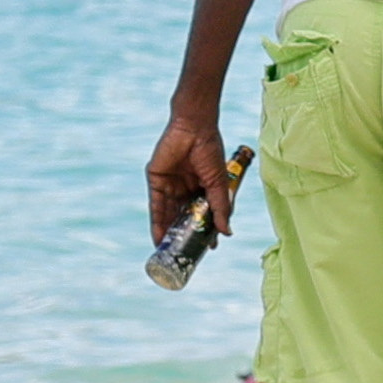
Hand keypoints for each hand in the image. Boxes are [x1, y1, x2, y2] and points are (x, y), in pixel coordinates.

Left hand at [146, 112, 231, 242]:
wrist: (193, 128)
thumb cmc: (210, 151)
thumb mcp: (218, 183)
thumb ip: (221, 207)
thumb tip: (227, 232)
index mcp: (203, 186)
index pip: (203, 213)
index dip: (204, 230)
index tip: (208, 247)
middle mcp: (185, 188)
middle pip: (184, 216)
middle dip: (184, 234)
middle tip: (186, 254)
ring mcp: (170, 185)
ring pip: (169, 214)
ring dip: (168, 232)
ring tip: (170, 252)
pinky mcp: (156, 181)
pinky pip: (155, 206)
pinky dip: (156, 222)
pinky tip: (158, 238)